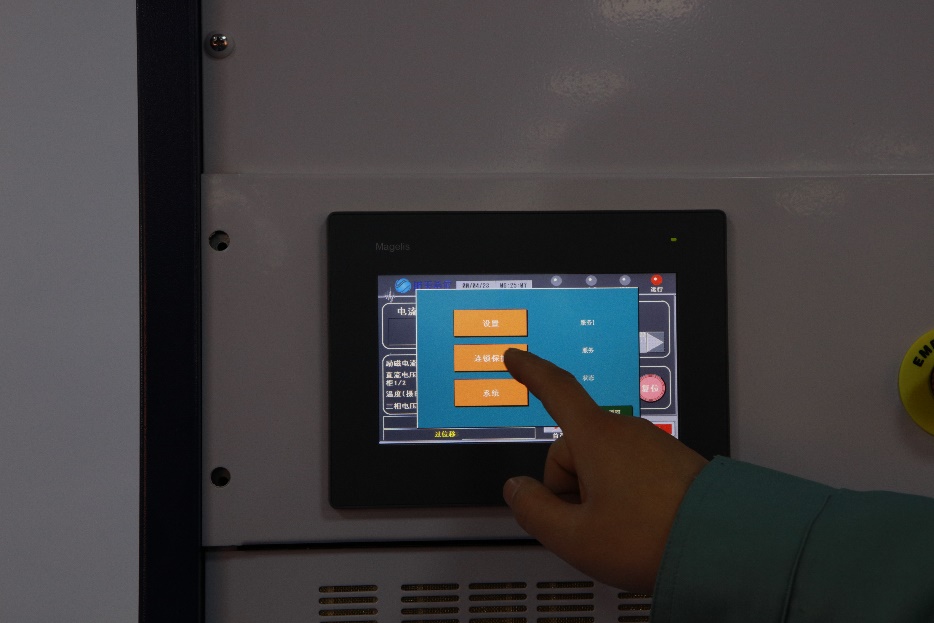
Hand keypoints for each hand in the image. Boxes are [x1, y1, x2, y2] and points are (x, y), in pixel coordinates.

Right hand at [502, 348, 707, 593]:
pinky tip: (638, 527)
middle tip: (588, 525)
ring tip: (622, 531)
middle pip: (572, 448)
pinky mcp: (670, 463)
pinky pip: (627, 472)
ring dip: (596, 494)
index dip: (530, 372)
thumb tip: (517, 489)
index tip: (516, 358)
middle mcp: (625, 432)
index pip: (555, 390)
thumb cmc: (653, 540)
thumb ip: (533, 510)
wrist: (725, 549)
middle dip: (568, 485)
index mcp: (597, 437)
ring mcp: (651, 445)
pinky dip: (622, 497)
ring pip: (600, 463)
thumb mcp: (575, 537)